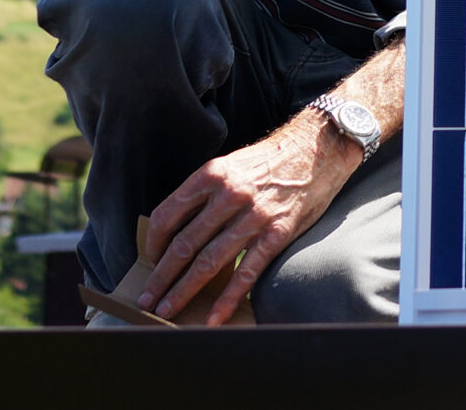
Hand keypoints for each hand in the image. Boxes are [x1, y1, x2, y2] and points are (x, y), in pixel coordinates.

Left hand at [140, 114, 359, 324]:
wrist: (319, 148)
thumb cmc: (272, 159)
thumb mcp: (231, 165)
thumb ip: (206, 193)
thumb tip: (180, 228)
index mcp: (212, 175)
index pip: (168, 215)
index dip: (153, 243)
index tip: (150, 259)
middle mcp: (229, 195)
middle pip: (184, 244)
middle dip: (161, 277)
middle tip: (147, 298)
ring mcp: (254, 216)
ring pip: (209, 262)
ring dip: (184, 290)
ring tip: (167, 310)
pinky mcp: (277, 233)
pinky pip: (245, 273)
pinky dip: (226, 299)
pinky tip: (213, 317)